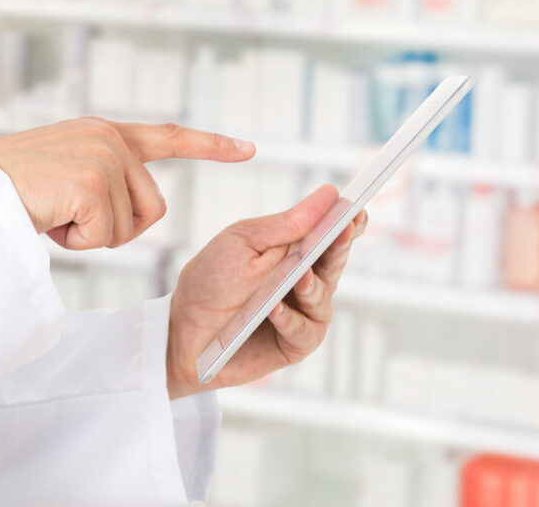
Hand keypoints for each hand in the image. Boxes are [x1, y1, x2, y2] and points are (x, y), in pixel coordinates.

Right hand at [0, 118, 254, 249]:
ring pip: (130, 228)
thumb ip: (101, 178)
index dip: (211, 145)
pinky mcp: (92, 183)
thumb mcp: (64, 172)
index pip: (169, 137)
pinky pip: (106, 238)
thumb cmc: (9, 190)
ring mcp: (102, 159)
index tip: (249, 148)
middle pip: (153, 209)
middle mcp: (109, 139)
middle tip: (69, 217)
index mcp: (105, 134)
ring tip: (53, 214)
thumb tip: (132, 214)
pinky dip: (76, 243)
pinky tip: (48, 220)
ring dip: (92, 236)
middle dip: (117, 228)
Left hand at [166, 186, 367, 399]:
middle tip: (343, 230)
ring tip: (300, 277)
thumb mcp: (242, 243)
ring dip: (313, 287)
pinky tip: (275, 310)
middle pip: (335, 261)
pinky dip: (291, 319)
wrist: (182, 331)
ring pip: (324, 297)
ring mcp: (302, 313)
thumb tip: (329, 194)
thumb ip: (285, 225)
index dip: (347, 221)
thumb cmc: (210, 283)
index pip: (330, 233)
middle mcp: (304, 280)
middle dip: (340, 246)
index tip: (355, 209)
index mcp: (293, 250)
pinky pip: (304, 331)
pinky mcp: (294, 343)